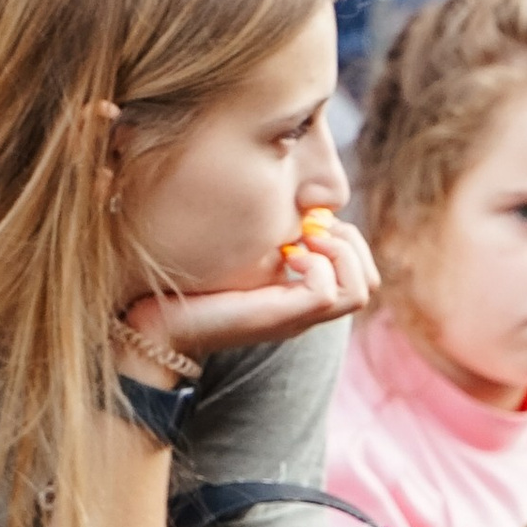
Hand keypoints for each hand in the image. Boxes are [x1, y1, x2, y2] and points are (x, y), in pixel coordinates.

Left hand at [120, 214, 378, 366]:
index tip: (307, 222)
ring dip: (339, 253)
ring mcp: (298, 317)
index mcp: (300, 294)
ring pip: (360, 290)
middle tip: (310, 229)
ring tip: (303, 240)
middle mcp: (306, 310)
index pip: (360, 272)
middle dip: (351, 243)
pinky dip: (316, 266)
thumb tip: (287, 201)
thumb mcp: (236, 251)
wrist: (157, 325)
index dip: (346, 238)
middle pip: (369, 283)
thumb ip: (264, 234)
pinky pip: (329, 293)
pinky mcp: (282, 320)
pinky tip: (287, 255)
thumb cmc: (189, 285)